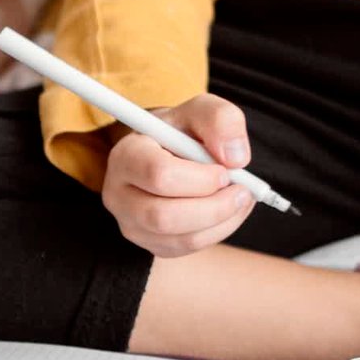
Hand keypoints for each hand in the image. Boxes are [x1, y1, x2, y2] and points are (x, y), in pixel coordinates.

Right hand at [102, 94, 255, 256]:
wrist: (169, 153)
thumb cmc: (182, 131)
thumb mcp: (202, 111)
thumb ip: (221, 120)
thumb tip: (236, 158)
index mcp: (126, 156)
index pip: (159, 175)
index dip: (200, 178)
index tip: (225, 170)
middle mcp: (118, 194)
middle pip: (163, 216)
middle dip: (214, 207)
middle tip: (241, 190)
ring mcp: (131, 224)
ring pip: (180, 238)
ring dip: (222, 220)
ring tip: (240, 198)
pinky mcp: (149, 243)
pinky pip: (187, 248)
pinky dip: (218, 231)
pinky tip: (227, 211)